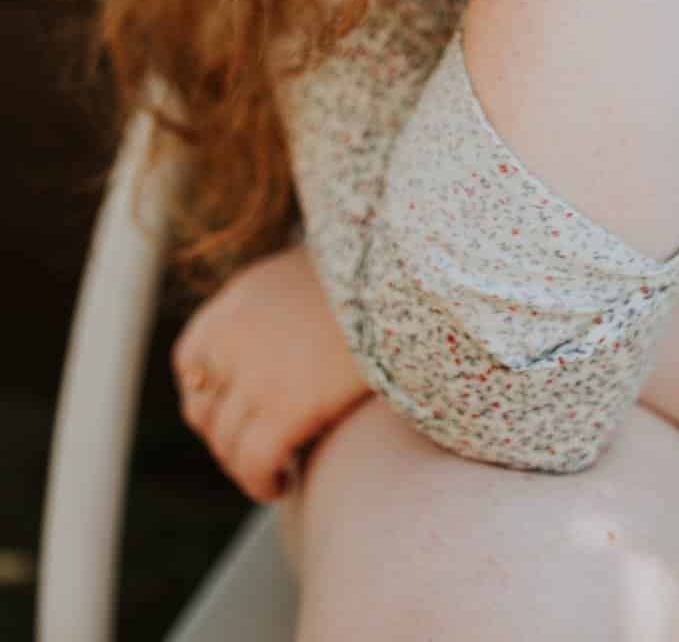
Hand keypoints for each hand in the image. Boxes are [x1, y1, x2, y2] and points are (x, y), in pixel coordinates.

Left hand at [171, 242, 371, 502]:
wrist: (408, 279)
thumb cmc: (374, 273)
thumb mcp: (309, 272)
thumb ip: (280, 305)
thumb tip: (284, 340)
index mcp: (236, 302)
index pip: (191, 361)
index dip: (207, 394)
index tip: (233, 411)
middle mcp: (232, 338)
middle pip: (204, 410)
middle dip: (226, 436)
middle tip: (257, 449)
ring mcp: (254, 375)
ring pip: (228, 444)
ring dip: (246, 465)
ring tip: (277, 471)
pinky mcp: (284, 409)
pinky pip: (254, 464)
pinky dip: (262, 481)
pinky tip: (283, 484)